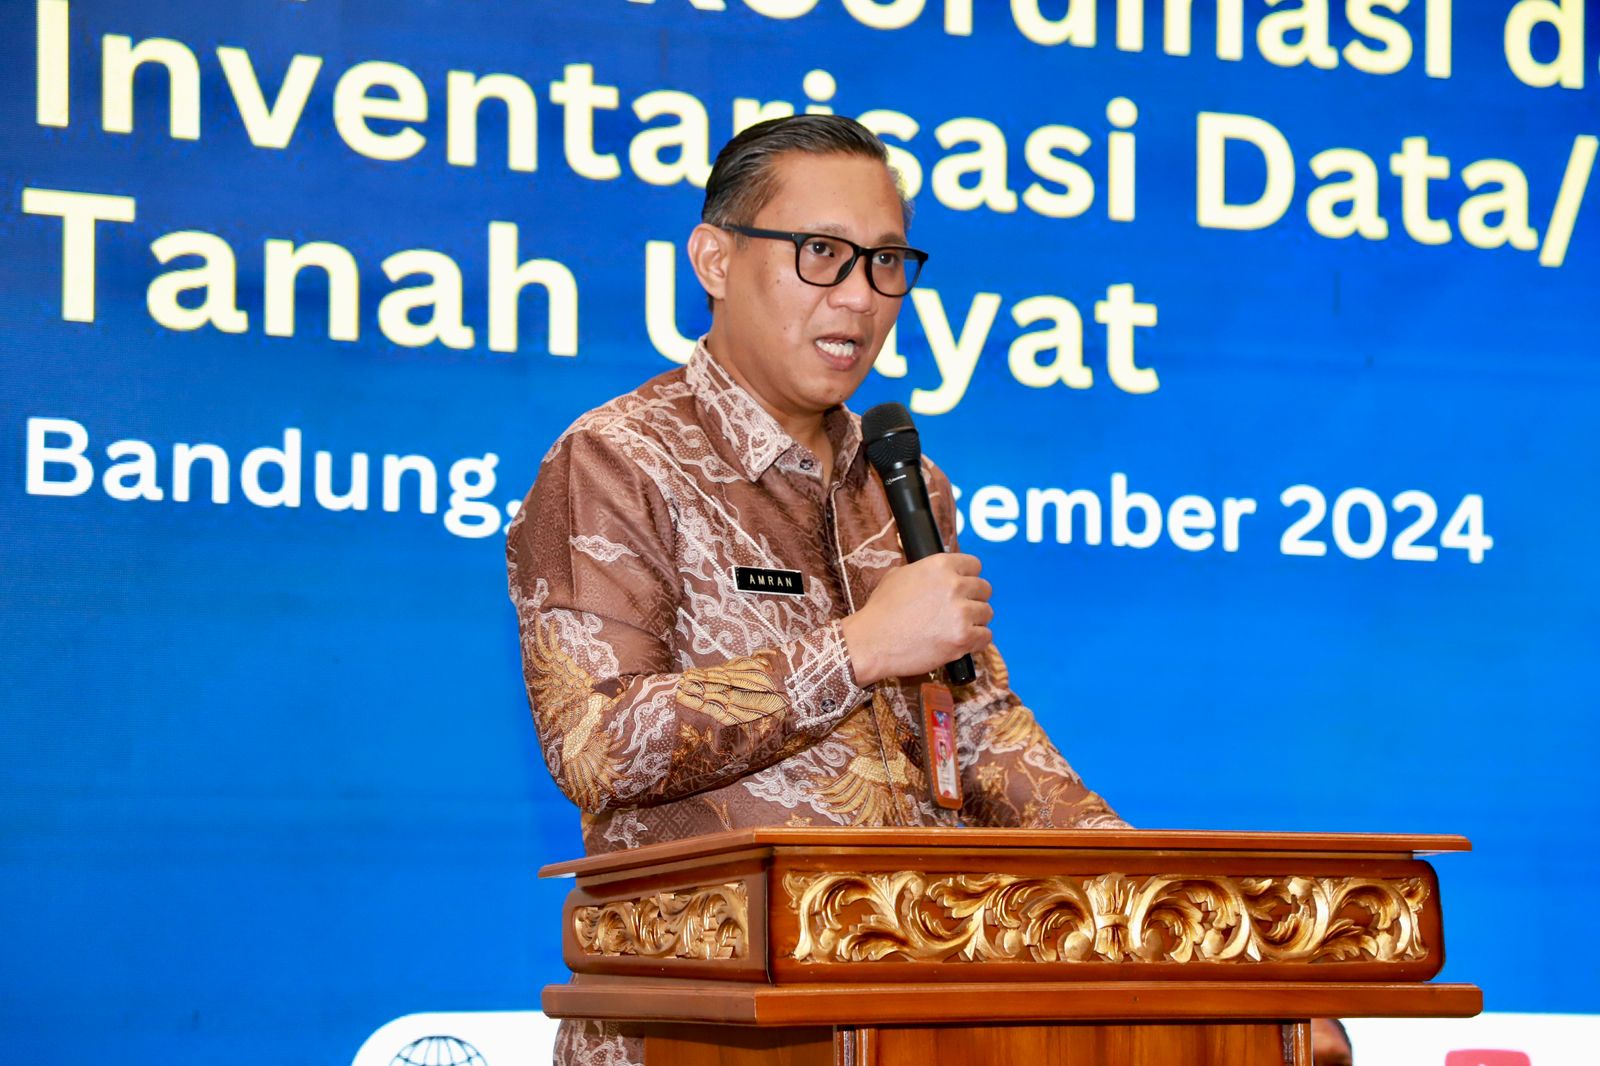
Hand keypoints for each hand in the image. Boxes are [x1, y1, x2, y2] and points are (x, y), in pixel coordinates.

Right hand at [839, 553, 992, 685]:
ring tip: (956, 628)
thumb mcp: (898, 575)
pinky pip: (986, 637)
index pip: (974, 564)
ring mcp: (960, 612)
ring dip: (975, 621)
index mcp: (939, 565)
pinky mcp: (963, 637)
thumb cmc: (880, 611)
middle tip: (958, 611)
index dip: (968, 577)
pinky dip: (976, 641)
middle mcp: (954, 585)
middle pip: (984, 589)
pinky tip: (961, 642)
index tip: (963, 587)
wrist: (871, 642)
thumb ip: (925, 571)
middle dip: (973, 599)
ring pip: (987, 613)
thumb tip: (938, 574)